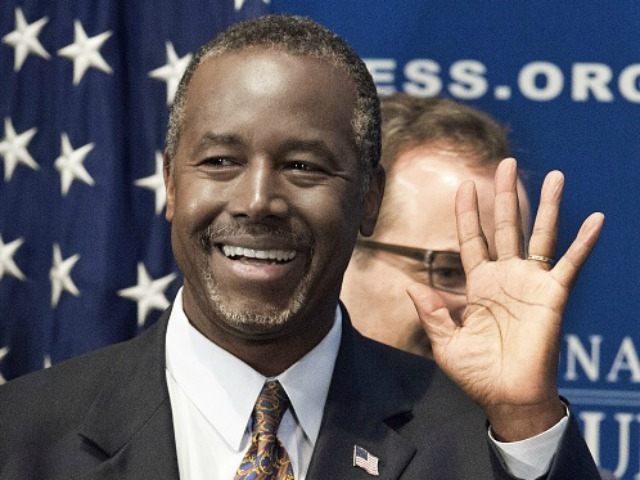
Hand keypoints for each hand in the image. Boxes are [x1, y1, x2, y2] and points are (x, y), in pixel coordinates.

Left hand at [407, 158, 603, 440]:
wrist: (507, 397)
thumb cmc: (477, 373)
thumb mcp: (445, 342)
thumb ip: (430, 313)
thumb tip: (411, 286)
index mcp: (479, 285)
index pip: (473, 239)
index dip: (468, 213)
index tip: (464, 185)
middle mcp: (506, 277)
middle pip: (506, 226)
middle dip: (505, 195)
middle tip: (505, 162)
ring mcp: (530, 284)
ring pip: (540, 235)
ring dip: (547, 206)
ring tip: (554, 175)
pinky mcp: (553, 296)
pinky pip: (571, 264)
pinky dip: (583, 243)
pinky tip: (594, 219)